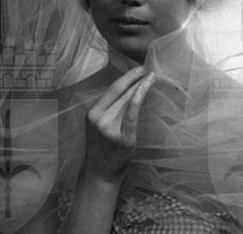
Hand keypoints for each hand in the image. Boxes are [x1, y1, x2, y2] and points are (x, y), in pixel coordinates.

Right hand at [83, 66, 155, 183]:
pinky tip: (146, 88)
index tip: (138, 69)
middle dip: (135, 78)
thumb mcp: (98, 126)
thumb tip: (128, 90)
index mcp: (92, 114)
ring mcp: (110, 129)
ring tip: (151, 77)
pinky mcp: (123, 138)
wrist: (100, 173)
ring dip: (141, 86)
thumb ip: (108, 110)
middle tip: (148, 70)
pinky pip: (132, 113)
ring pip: (127, 100)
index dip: (126, 77)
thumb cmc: (102, 148)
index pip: (111, 90)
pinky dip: (139, 97)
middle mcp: (99, 119)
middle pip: (120, 92)